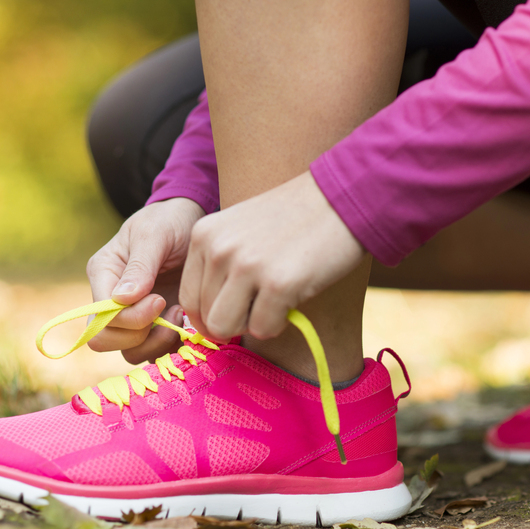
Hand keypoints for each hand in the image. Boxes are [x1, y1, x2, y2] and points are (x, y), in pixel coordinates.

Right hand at [86, 197, 204, 362]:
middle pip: (107, 340)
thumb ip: (140, 265)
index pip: (101, 316)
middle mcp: (112, 300)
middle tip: (173, 311)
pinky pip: (156, 351)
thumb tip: (122, 299)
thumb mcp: (155, 234)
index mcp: (103, 275)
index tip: (160, 300)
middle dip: (142, 335)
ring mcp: (134, 315)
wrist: (191, 223)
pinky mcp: (156, 325)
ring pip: (131, 352)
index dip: (131, 318)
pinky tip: (190, 324)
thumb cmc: (169, 221)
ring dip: (159, 343)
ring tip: (183, 316)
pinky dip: (173, 346)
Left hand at [179, 171, 364, 340]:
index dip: (211, 316)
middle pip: (206, 318)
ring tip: (274, 302)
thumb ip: (220, 263)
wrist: (341, 199)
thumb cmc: (295, 218)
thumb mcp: (241, 228)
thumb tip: (208, 319)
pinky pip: (263, 328)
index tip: (235, 313)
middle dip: (235, 321)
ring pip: (225, 328)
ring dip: (252, 324)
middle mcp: (219, 249)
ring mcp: (247, 266)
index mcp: (204, 234)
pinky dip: (279, 323)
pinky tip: (293, 298)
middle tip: (262, 304)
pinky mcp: (278, 283)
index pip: (189, 298)